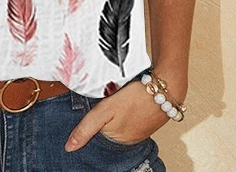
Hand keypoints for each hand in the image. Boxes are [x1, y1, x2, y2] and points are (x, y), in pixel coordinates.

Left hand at [65, 77, 180, 150]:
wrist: (166, 88)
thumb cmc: (137, 97)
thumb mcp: (106, 110)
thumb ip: (87, 127)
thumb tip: (69, 147)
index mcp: (116, 139)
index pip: (94, 135)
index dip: (87, 123)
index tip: (88, 112)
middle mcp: (127, 140)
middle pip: (105, 129)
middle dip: (101, 117)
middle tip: (103, 101)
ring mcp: (137, 131)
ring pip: (116, 123)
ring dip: (113, 114)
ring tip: (114, 101)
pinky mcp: (145, 122)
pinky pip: (128, 119)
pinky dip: (124, 111)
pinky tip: (125, 102)